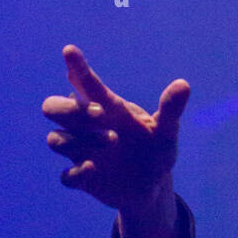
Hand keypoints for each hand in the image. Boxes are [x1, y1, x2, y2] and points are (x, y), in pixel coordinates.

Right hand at [42, 45, 189, 210]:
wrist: (154, 186)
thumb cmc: (156, 150)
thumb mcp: (166, 131)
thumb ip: (170, 109)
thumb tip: (184, 84)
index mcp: (105, 108)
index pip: (85, 83)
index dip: (76, 67)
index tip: (71, 51)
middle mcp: (86, 127)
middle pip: (53, 108)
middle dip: (68, 108)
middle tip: (99, 114)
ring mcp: (81, 152)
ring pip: (56, 140)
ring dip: (77, 141)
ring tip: (113, 141)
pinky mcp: (83, 178)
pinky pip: (67, 176)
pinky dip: (76, 173)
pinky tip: (93, 168)